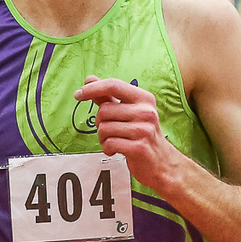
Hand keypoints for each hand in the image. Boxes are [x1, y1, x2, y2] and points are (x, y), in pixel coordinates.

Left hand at [75, 75, 183, 196]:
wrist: (162, 162)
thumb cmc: (142, 134)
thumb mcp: (129, 112)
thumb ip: (108, 96)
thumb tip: (89, 79)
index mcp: (144, 98)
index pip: (113, 85)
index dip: (93, 88)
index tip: (78, 94)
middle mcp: (146, 112)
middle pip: (104, 110)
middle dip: (100, 122)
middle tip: (110, 131)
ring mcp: (144, 130)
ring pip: (104, 128)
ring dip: (103, 138)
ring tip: (115, 141)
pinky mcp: (139, 148)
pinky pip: (109, 143)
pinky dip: (107, 148)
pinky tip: (116, 150)